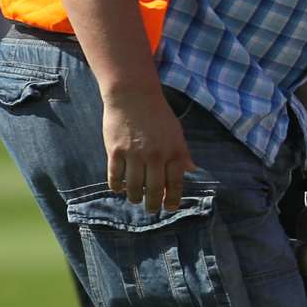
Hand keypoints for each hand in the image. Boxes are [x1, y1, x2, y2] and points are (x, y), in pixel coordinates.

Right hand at [102, 86, 197, 211]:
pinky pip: (115, 177)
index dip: (172, 199)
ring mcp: (134, 155)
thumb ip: (182, 154)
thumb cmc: (158, 115)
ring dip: (135, 197)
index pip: (175, 183)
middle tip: (151, 209)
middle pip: (154, 190)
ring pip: (134, 187)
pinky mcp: (115, 151)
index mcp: (174, 152)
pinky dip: (117, 187)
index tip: (169, 207)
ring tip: (136, 199)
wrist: (133, 97)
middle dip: (153, 204)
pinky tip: (120, 189)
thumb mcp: (177, 133)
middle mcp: (156, 156)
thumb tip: (191, 170)